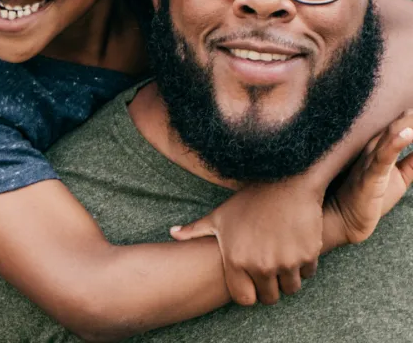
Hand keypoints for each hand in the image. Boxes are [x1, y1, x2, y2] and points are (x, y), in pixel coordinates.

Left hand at [169, 179, 323, 306]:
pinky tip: (296, 248)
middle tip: (269, 272)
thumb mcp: (218, 215)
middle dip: (269, 288)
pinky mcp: (307, 256)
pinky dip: (303, 266)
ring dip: (287, 278)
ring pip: (290, 288)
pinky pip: (307, 273)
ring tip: (282, 259)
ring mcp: (286, 262)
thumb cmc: (248, 200)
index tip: (252, 285)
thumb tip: (172, 233)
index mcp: (236, 260)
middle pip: (269, 298)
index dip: (248, 294)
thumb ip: (195, 230)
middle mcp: (260, 266)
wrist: (285, 181)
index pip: (244, 299)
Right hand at [324, 112, 412, 248]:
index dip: (410, 115)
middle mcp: (371, 148)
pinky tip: (406, 133)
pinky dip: (395, 143)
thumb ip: (412, 161)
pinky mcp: (369, 176)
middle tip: (412, 92)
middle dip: (410, 114)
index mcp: (378, 146)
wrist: (345, 222)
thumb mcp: (399, 177)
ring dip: (407, 123)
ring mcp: (368, 160)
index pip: (398, 123)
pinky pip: (383, 157)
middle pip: (394, 124)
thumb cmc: (370, 199)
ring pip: (389, 135)